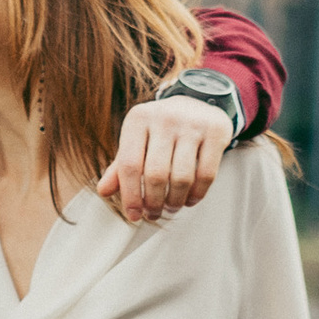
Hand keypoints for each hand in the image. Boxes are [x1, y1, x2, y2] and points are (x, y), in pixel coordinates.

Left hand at [96, 93, 231, 222]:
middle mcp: (164, 117)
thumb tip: (103, 191)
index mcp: (138, 118)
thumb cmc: (161, 128)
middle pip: (156, 175)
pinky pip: (206, 174)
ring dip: (175, 201)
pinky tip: (189, 199)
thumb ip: (120, 166)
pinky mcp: (215, 131)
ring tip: (171, 207)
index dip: (130, 196)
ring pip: (182, 178)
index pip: (130, 165)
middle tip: (153, 214)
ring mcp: (192, 123)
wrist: (198, 103)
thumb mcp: (137, 140)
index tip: (133, 215)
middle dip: (154, 203)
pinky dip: (197, 194)